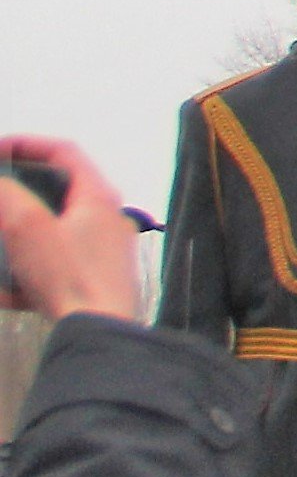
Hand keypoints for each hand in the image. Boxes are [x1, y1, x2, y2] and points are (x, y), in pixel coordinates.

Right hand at [0, 134, 142, 320]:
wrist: (99, 332)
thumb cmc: (70, 276)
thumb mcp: (27, 226)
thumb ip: (7, 195)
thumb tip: (0, 183)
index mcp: (98, 197)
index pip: (64, 152)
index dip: (27, 144)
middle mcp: (105, 220)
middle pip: (54, 195)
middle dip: (14, 202)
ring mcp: (100, 253)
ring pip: (46, 237)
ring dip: (13, 243)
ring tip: (0, 245)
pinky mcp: (90, 283)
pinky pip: (47, 271)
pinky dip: (20, 277)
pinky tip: (4, 293)